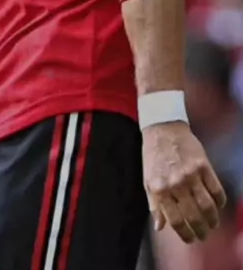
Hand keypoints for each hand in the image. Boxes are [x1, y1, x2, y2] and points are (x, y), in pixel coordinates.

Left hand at [143, 121, 226, 243]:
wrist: (163, 128)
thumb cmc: (153, 156)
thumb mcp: (148, 181)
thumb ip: (155, 205)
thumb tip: (160, 227)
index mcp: (160, 190)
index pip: (176, 221)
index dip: (185, 234)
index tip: (190, 239)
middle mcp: (176, 184)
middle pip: (194, 217)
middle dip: (201, 231)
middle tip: (204, 235)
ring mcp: (191, 175)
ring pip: (208, 206)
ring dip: (212, 220)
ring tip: (212, 224)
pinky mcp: (204, 165)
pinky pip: (216, 190)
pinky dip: (220, 202)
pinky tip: (217, 206)